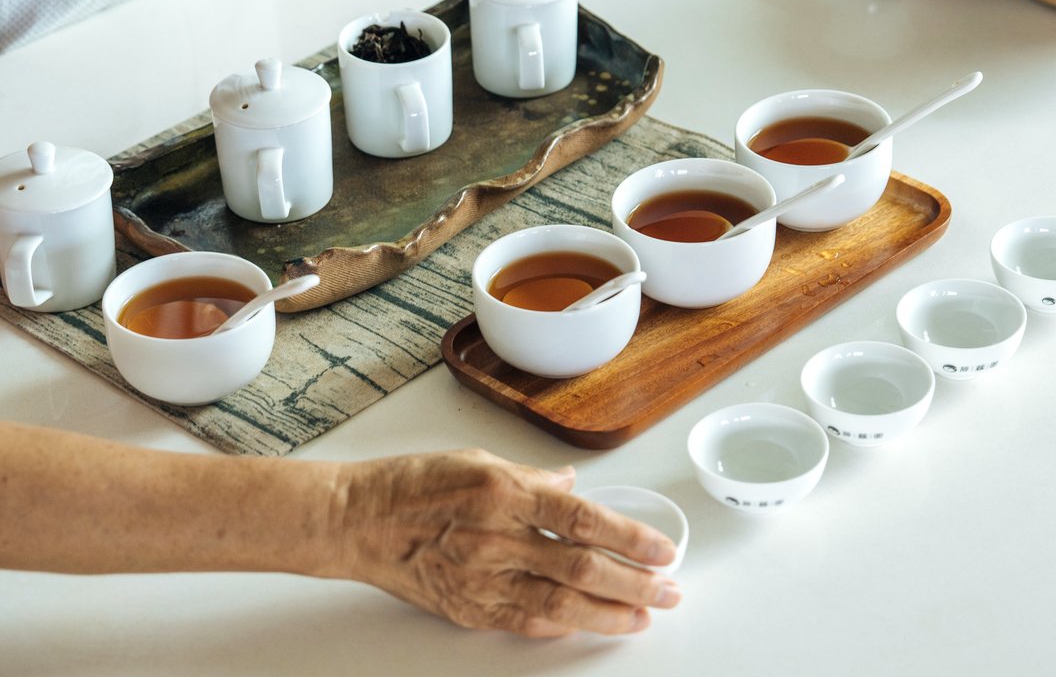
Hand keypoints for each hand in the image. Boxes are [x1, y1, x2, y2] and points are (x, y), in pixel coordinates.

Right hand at [330, 448, 681, 636]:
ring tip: (644, 614)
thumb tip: (572, 486)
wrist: (357, 521)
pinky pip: (526, 622)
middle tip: (669, 589)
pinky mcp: (469, 607)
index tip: (663, 550)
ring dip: (610, 612)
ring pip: (561, 602)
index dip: (631, 538)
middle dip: (635, 582)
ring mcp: (483, 578)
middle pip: (582, 566)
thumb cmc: (411, 485)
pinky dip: (564, 624)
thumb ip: (532, 478)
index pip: (585, 519)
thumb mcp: (478, 460)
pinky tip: (591, 623)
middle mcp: (498, 537)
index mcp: (505, 493)